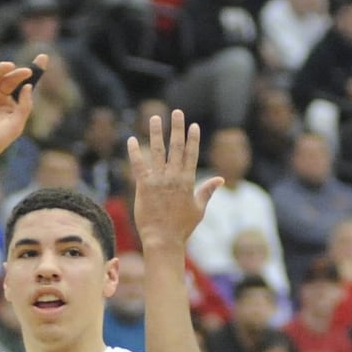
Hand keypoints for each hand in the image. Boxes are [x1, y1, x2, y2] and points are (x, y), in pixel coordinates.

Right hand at [0, 49, 41, 168]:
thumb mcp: (17, 123)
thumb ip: (25, 105)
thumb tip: (29, 86)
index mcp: (12, 104)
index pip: (24, 84)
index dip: (34, 71)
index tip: (43, 58)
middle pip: (11, 79)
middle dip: (19, 73)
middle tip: (27, 72)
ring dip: (4, 68)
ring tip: (10, 66)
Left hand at [129, 111, 223, 252]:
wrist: (163, 239)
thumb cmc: (182, 227)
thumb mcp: (199, 209)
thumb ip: (207, 191)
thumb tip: (220, 179)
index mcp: (188, 181)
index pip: (191, 154)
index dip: (193, 138)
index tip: (193, 125)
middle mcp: (174, 177)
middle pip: (177, 147)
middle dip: (177, 128)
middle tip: (177, 112)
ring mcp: (159, 180)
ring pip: (158, 151)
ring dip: (157, 133)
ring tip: (155, 117)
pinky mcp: (144, 186)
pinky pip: (139, 165)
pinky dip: (135, 152)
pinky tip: (132, 139)